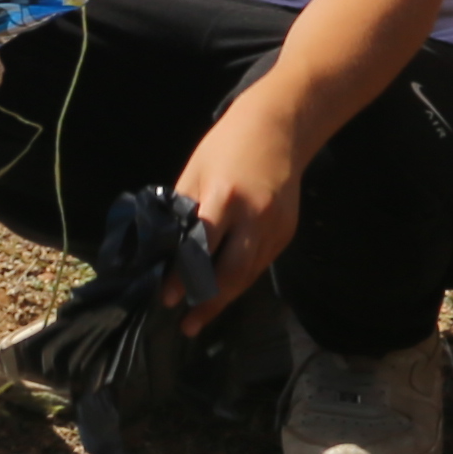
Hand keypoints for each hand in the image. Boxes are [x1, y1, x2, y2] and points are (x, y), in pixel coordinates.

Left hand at [170, 107, 305, 328]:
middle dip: (208, 302)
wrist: (278, 129)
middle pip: (233, 272)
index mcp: (224, 196)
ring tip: (200, 316)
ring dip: (224, 298)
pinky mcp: (287, 233)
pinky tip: (223, 291)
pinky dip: (241, 279)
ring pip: (249, 274)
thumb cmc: (226, 146)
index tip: (166, 298)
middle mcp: (254, 216)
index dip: (183, 276)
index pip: (200, 246)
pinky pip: (261, 264)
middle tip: (186, 324)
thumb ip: (184, 210)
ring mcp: (276, 227)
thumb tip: (165, 247)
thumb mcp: (195, 171)